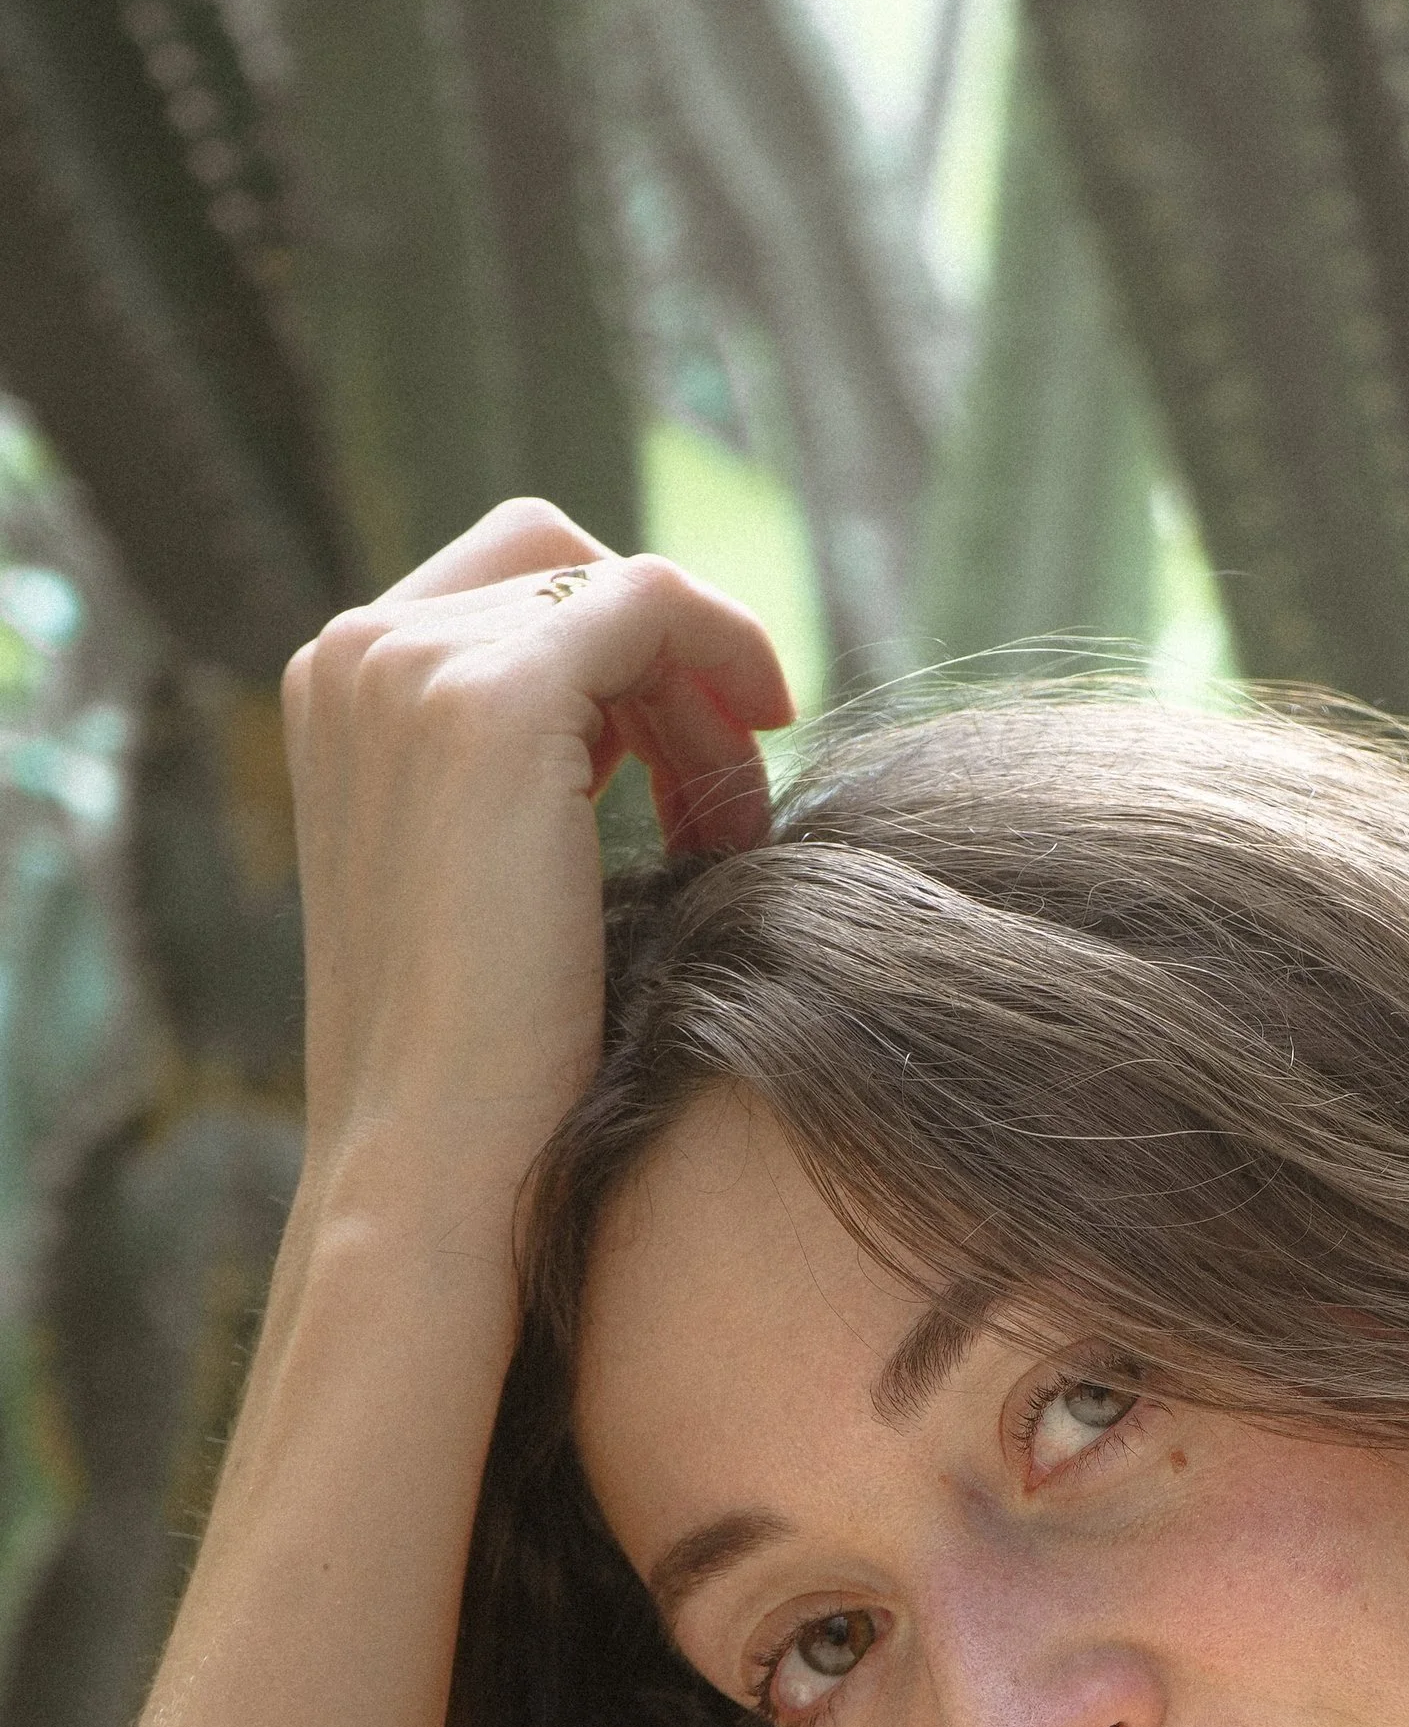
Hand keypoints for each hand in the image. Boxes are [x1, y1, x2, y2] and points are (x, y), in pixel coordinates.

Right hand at [281, 498, 793, 1204]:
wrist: (439, 1159)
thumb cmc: (482, 1063)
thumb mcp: (485, 881)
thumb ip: (524, 785)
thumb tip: (651, 733)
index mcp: (334, 693)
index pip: (505, 594)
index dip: (622, 661)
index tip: (700, 766)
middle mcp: (351, 653)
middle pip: (561, 567)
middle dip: (664, 660)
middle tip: (729, 799)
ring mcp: (409, 664)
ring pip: (616, 589)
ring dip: (701, 690)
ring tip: (734, 826)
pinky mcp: (492, 698)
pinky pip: (653, 603)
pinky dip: (727, 659)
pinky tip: (756, 772)